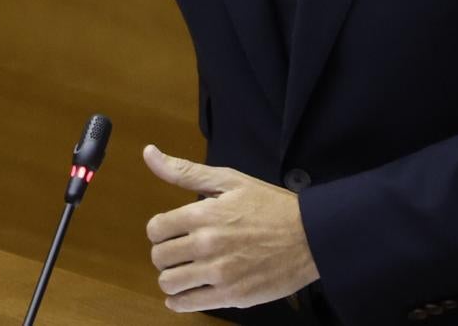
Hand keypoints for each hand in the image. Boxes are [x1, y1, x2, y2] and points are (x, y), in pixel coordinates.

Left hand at [143, 144, 318, 312]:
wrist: (309, 236)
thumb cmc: (269, 205)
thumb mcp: (229, 180)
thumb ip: (185, 172)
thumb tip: (149, 153)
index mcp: (203, 214)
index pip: (155, 229)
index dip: (160, 230)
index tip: (172, 231)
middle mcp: (206, 245)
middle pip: (159, 257)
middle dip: (165, 254)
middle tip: (180, 251)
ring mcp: (218, 273)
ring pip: (169, 283)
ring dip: (171, 277)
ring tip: (184, 272)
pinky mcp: (231, 295)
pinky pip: (188, 304)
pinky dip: (179, 301)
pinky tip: (186, 293)